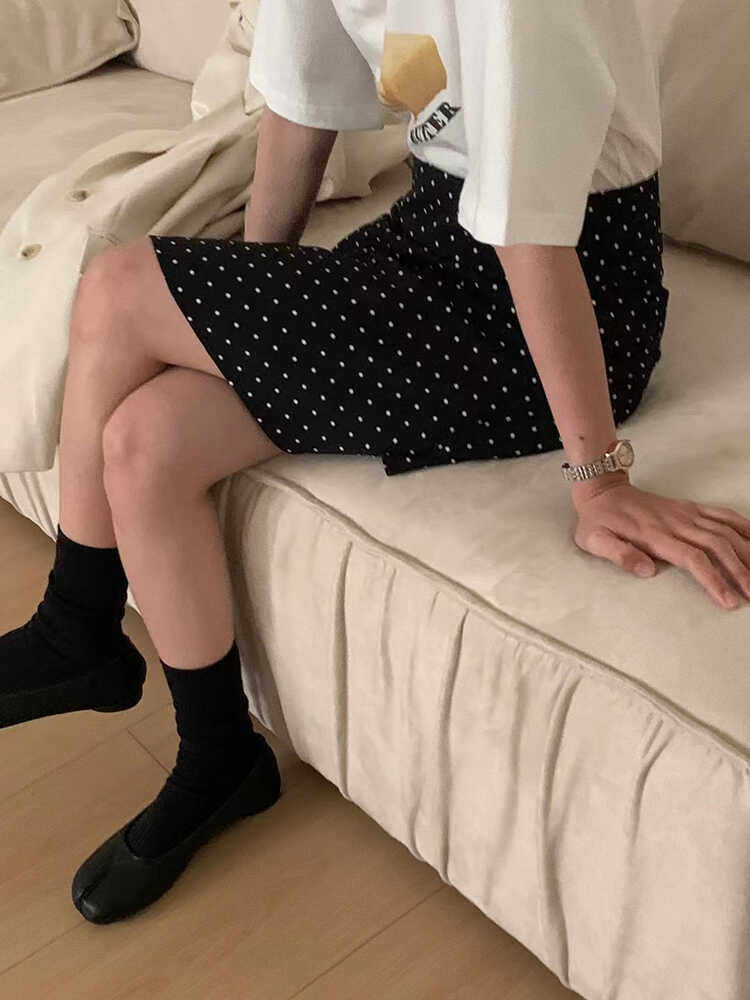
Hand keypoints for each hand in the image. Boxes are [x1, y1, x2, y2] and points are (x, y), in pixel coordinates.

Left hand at [572, 479, 749, 609]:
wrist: (602, 490)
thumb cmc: (598, 520)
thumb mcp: (594, 540)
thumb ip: (619, 555)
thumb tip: (646, 571)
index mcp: (654, 535)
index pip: (692, 558)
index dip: (713, 579)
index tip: (729, 600)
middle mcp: (676, 522)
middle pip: (718, 546)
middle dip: (740, 571)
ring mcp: (686, 513)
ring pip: (726, 531)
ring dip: (748, 552)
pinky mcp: (690, 508)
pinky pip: (723, 514)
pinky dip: (744, 526)